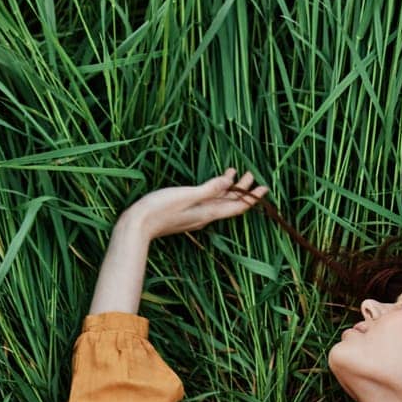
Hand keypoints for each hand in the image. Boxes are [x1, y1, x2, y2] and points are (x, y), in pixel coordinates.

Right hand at [123, 168, 269, 238]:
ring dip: (229, 189)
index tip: (264, 187)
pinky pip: (208, 202)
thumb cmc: (160, 209)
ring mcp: (195, 216)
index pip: (237, 206)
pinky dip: (215, 192)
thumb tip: (229, 181)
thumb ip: (209, 189)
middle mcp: (204, 216)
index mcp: (208, 212)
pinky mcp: (185, 213)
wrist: (137, 226)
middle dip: (243, 190)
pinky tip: (212, 186)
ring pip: (219, 202)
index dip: (252, 197)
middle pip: (230, 203)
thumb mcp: (187, 195)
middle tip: (252, 175)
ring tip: (235, 175)